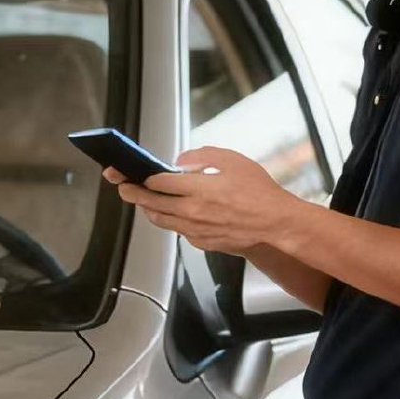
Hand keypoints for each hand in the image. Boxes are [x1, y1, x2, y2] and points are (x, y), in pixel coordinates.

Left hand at [106, 147, 301, 253]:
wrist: (275, 224)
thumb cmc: (259, 192)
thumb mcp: (232, 160)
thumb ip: (202, 156)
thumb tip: (180, 161)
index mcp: (198, 189)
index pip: (159, 182)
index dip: (142, 177)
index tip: (131, 174)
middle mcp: (192, 212)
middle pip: (152, 203)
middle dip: (133, 194)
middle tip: (123, 188)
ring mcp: (196, 230)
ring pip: (161, 221)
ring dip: (148, 210)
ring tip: (141, 202)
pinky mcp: (202, 242)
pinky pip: (178, 231)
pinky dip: (170, 222)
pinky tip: (169, 214)